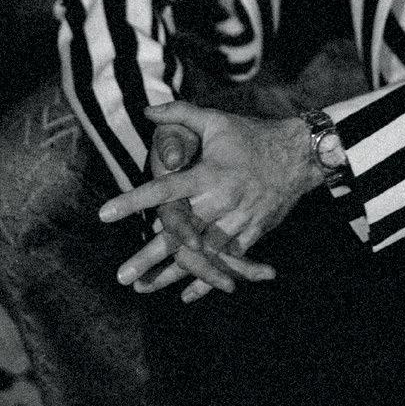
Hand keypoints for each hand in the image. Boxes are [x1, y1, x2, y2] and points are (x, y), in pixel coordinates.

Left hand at [101, 101, 321, 300]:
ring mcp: (238, 221)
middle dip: (149, 256)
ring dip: (171, 274)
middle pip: (178, 234)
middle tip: (121, 275)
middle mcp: (221, 201)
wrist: (299, 155)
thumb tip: (147, 110)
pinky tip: (185, 295)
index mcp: (208, 174)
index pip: (163, 190)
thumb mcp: (217, 120)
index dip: (133, 201)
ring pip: (200, 254)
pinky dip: (207, 280)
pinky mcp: (252, 233)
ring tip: (143, 287)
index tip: (105, 214)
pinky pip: (226, 262)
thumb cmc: (252, 136)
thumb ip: (181, 114)